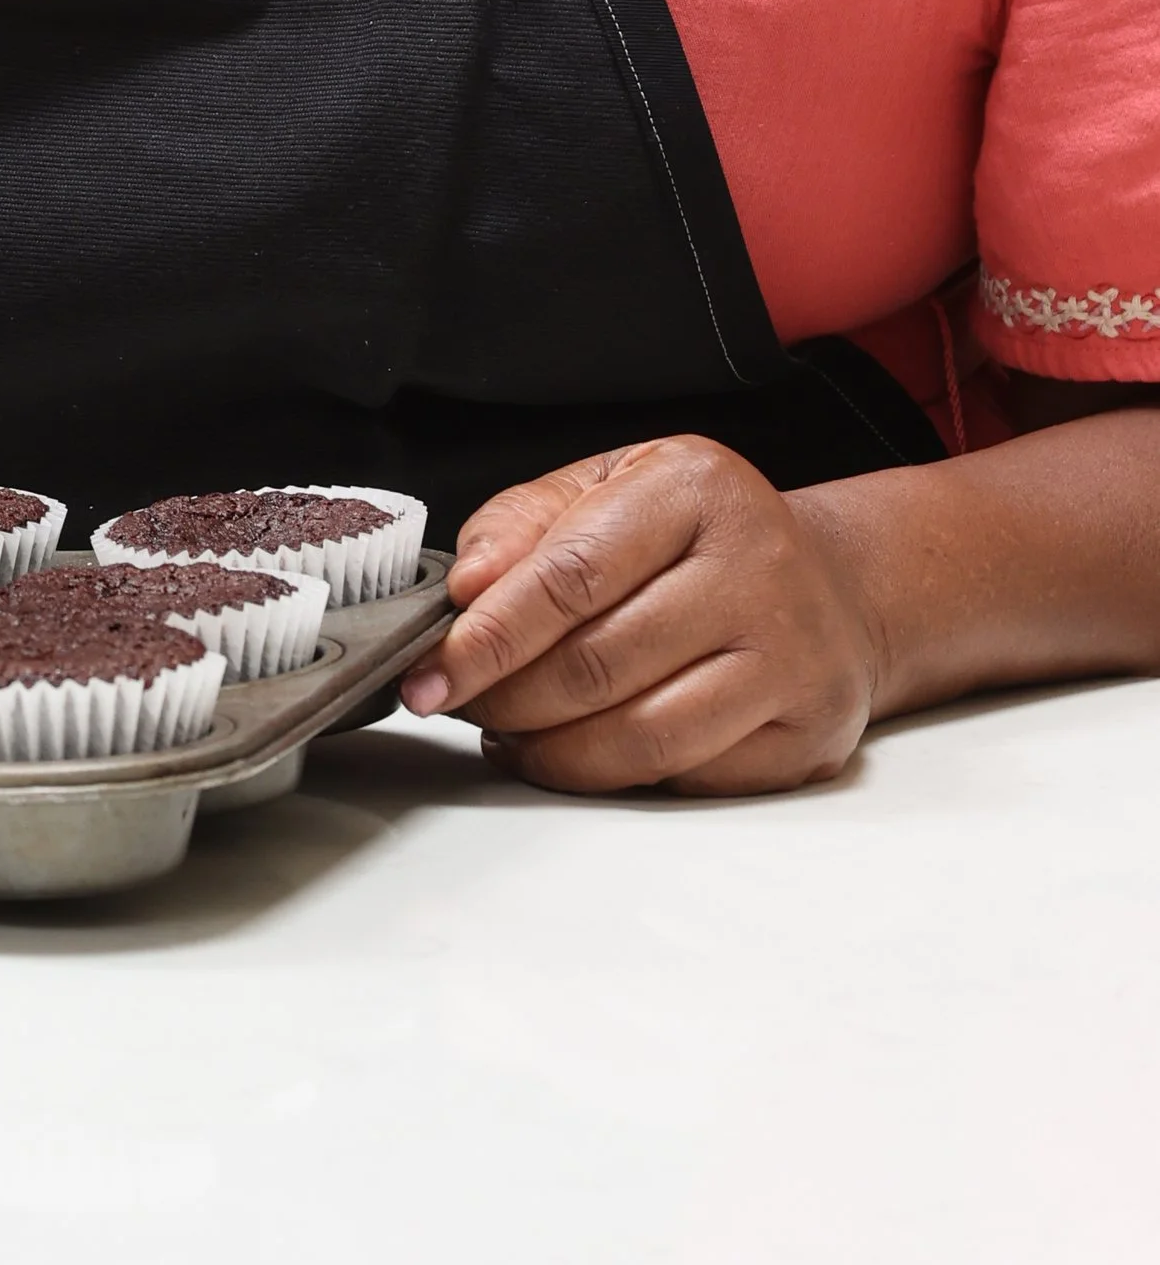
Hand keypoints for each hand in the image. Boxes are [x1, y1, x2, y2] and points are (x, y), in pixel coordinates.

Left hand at [396, 434, 886, 795]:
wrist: (835, 583)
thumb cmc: (702, 533)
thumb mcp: (612, 485)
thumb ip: (527, 523)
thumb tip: (467, 588)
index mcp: (698, 489)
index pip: (572, 574)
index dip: (489, 634)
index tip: (430, 670)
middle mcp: (758, 569)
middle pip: (598, 665)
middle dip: (506, 698)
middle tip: (458, 703)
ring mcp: (791, 660)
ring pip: (640, 738)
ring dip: (550, 751)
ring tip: (508, 734)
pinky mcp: (804, 737)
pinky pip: (684, 779)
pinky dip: (611, 778)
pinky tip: (575, 752)